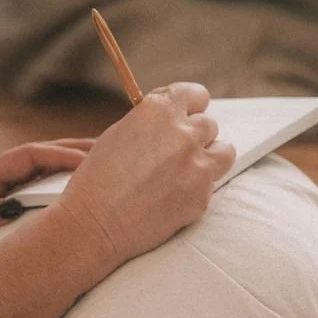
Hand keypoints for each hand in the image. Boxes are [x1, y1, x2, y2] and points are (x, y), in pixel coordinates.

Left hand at [0, 140, 93, 259]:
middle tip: (118, 150)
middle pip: (36, 157)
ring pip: (30, 172)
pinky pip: (19, 188)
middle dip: (75, 151)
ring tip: (101, 167)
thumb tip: (11, 211)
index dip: (62, 156)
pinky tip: (61, 192)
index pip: (27, 159)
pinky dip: (46, 183)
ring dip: (64, 166)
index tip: (96, 160)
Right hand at [57, 83, 235, 267]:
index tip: (190, 115)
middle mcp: (183, 133)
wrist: (94, 223)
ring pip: (224, 152)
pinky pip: (211, 187)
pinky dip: (196, 192)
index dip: (193, 106)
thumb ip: (152, 125)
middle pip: (209, 126)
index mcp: (159, 110)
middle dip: (196, 137)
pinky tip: (171, 200)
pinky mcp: (202, 196)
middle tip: (177, 155)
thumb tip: (170, 126)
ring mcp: (197, 165)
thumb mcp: (119, 134)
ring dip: (209, 159)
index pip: (196, 95)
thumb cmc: (98, 181)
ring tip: (187, 173)